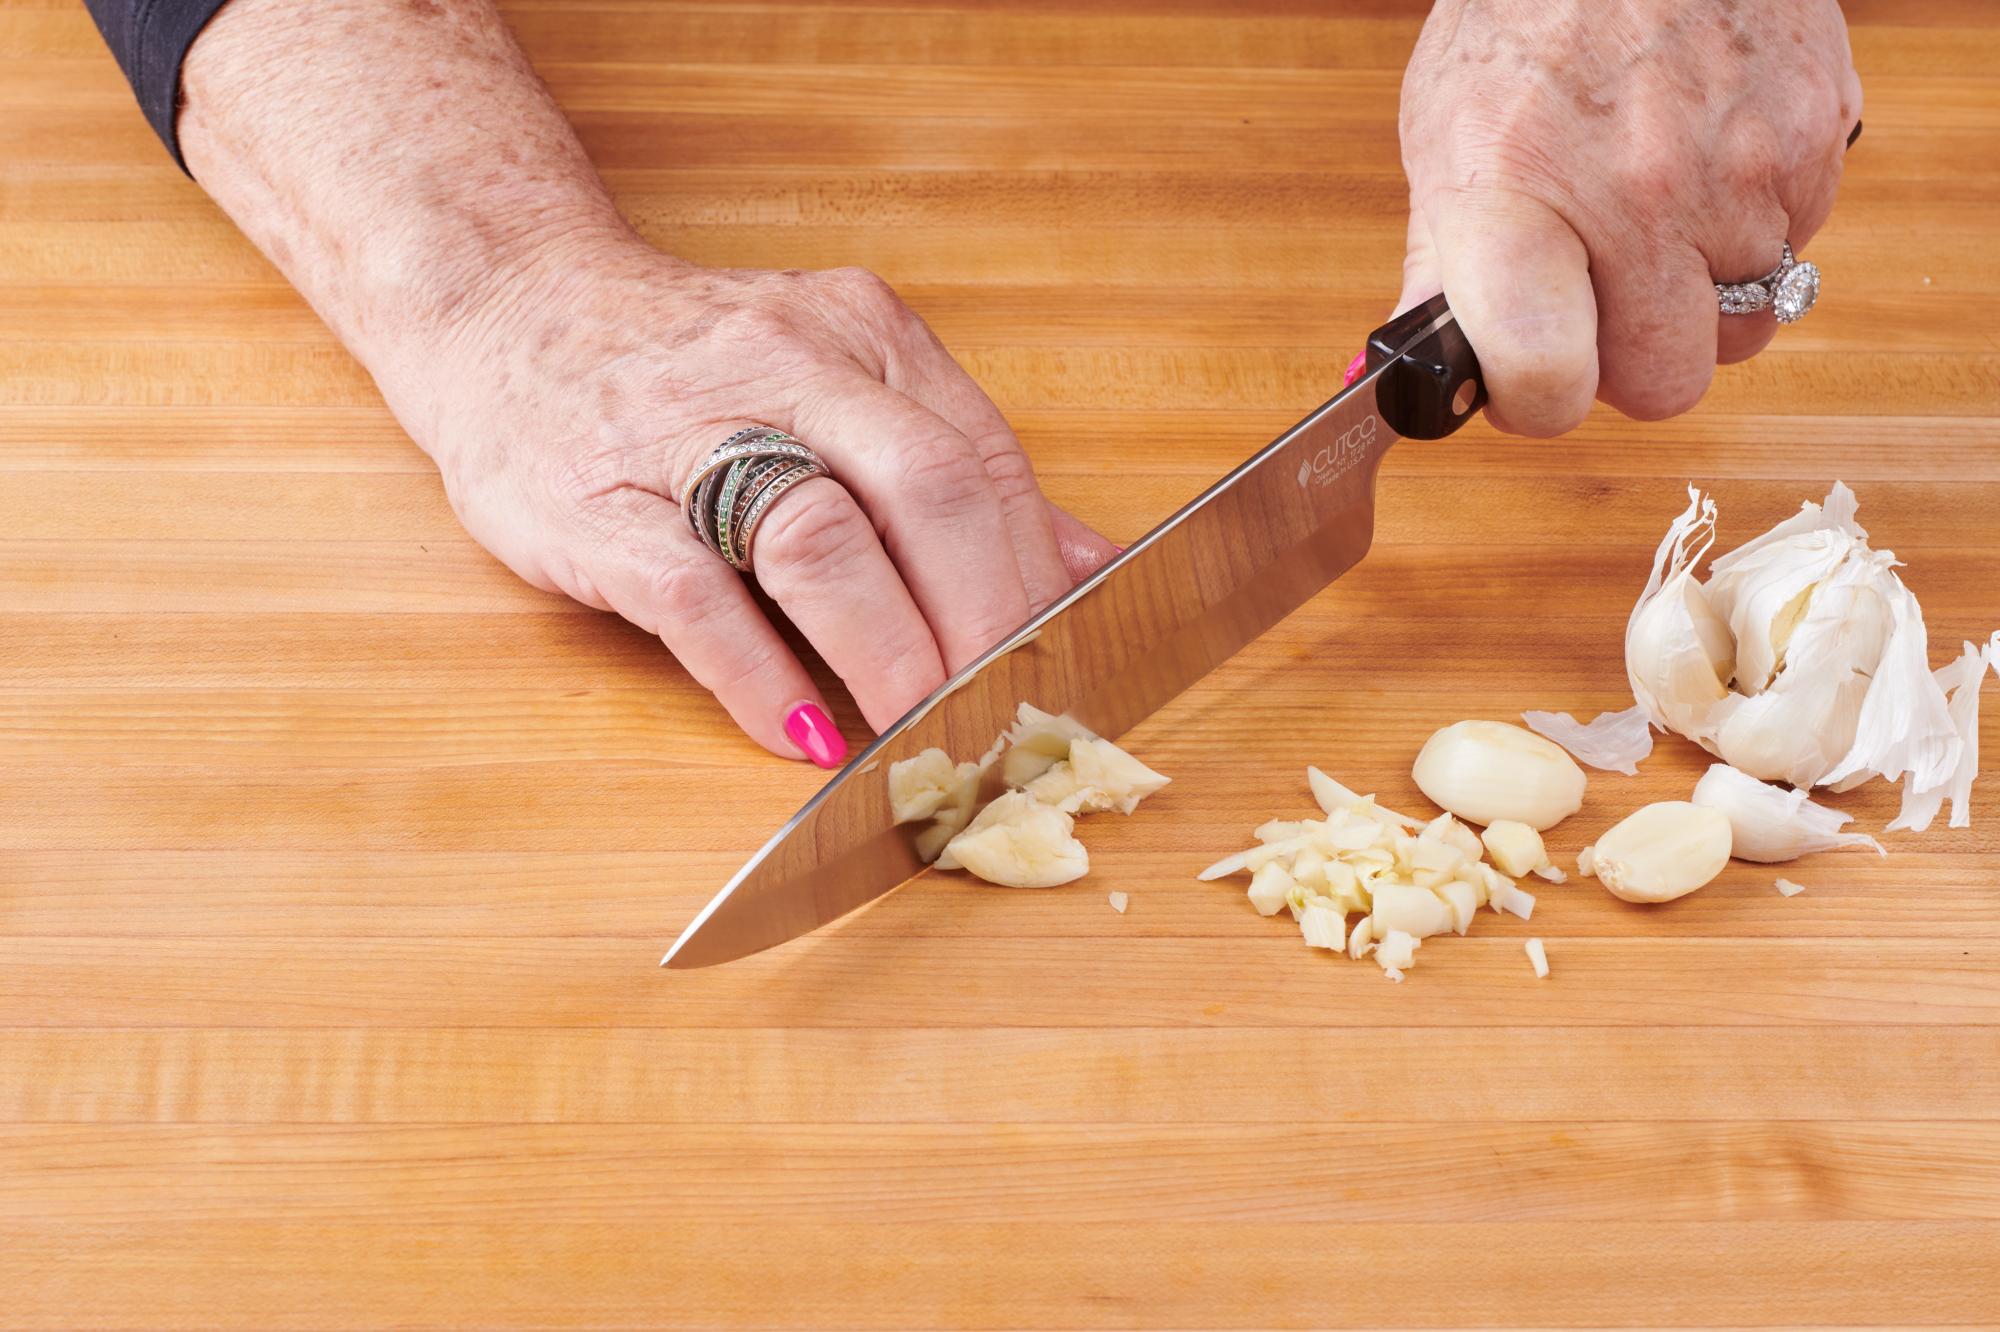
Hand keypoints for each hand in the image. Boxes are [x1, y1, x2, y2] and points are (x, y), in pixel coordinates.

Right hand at [427, 239, 1116, 763]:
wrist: (504, 306)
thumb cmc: (688, 368)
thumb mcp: (839, 381)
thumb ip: (958, 466)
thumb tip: (1086, 564)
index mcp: (862, 336)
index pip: (982, 462)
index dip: (1033, 579)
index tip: (1064, 667)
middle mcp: (785, 365)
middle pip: (925, 492)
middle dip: (983, 622)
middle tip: (1007, 715)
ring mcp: (683, 430)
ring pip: (817, 538)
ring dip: (887, 654)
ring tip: (920, 736)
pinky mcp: (594, 504)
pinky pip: (694, 599)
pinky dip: (759, 677)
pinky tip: (802, 733)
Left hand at [1395, 0, 1861, 433]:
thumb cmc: (1528, 20)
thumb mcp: (1446, 140)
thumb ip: (1439, 270)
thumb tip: (1423, 381)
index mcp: (1520, 203)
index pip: (1544, 373)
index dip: (1536, 403)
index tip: (1528, 383)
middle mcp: (1639, 197)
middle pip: (1665, 385)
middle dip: (1631, 364)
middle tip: (1599, 303)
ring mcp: (1741, 174)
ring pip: (1743, 326)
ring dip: (1700, 296)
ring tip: (1655, 213)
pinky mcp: (1816, 143)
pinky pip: (1796, 247)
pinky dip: (1754, 228)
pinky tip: (1707, 163)